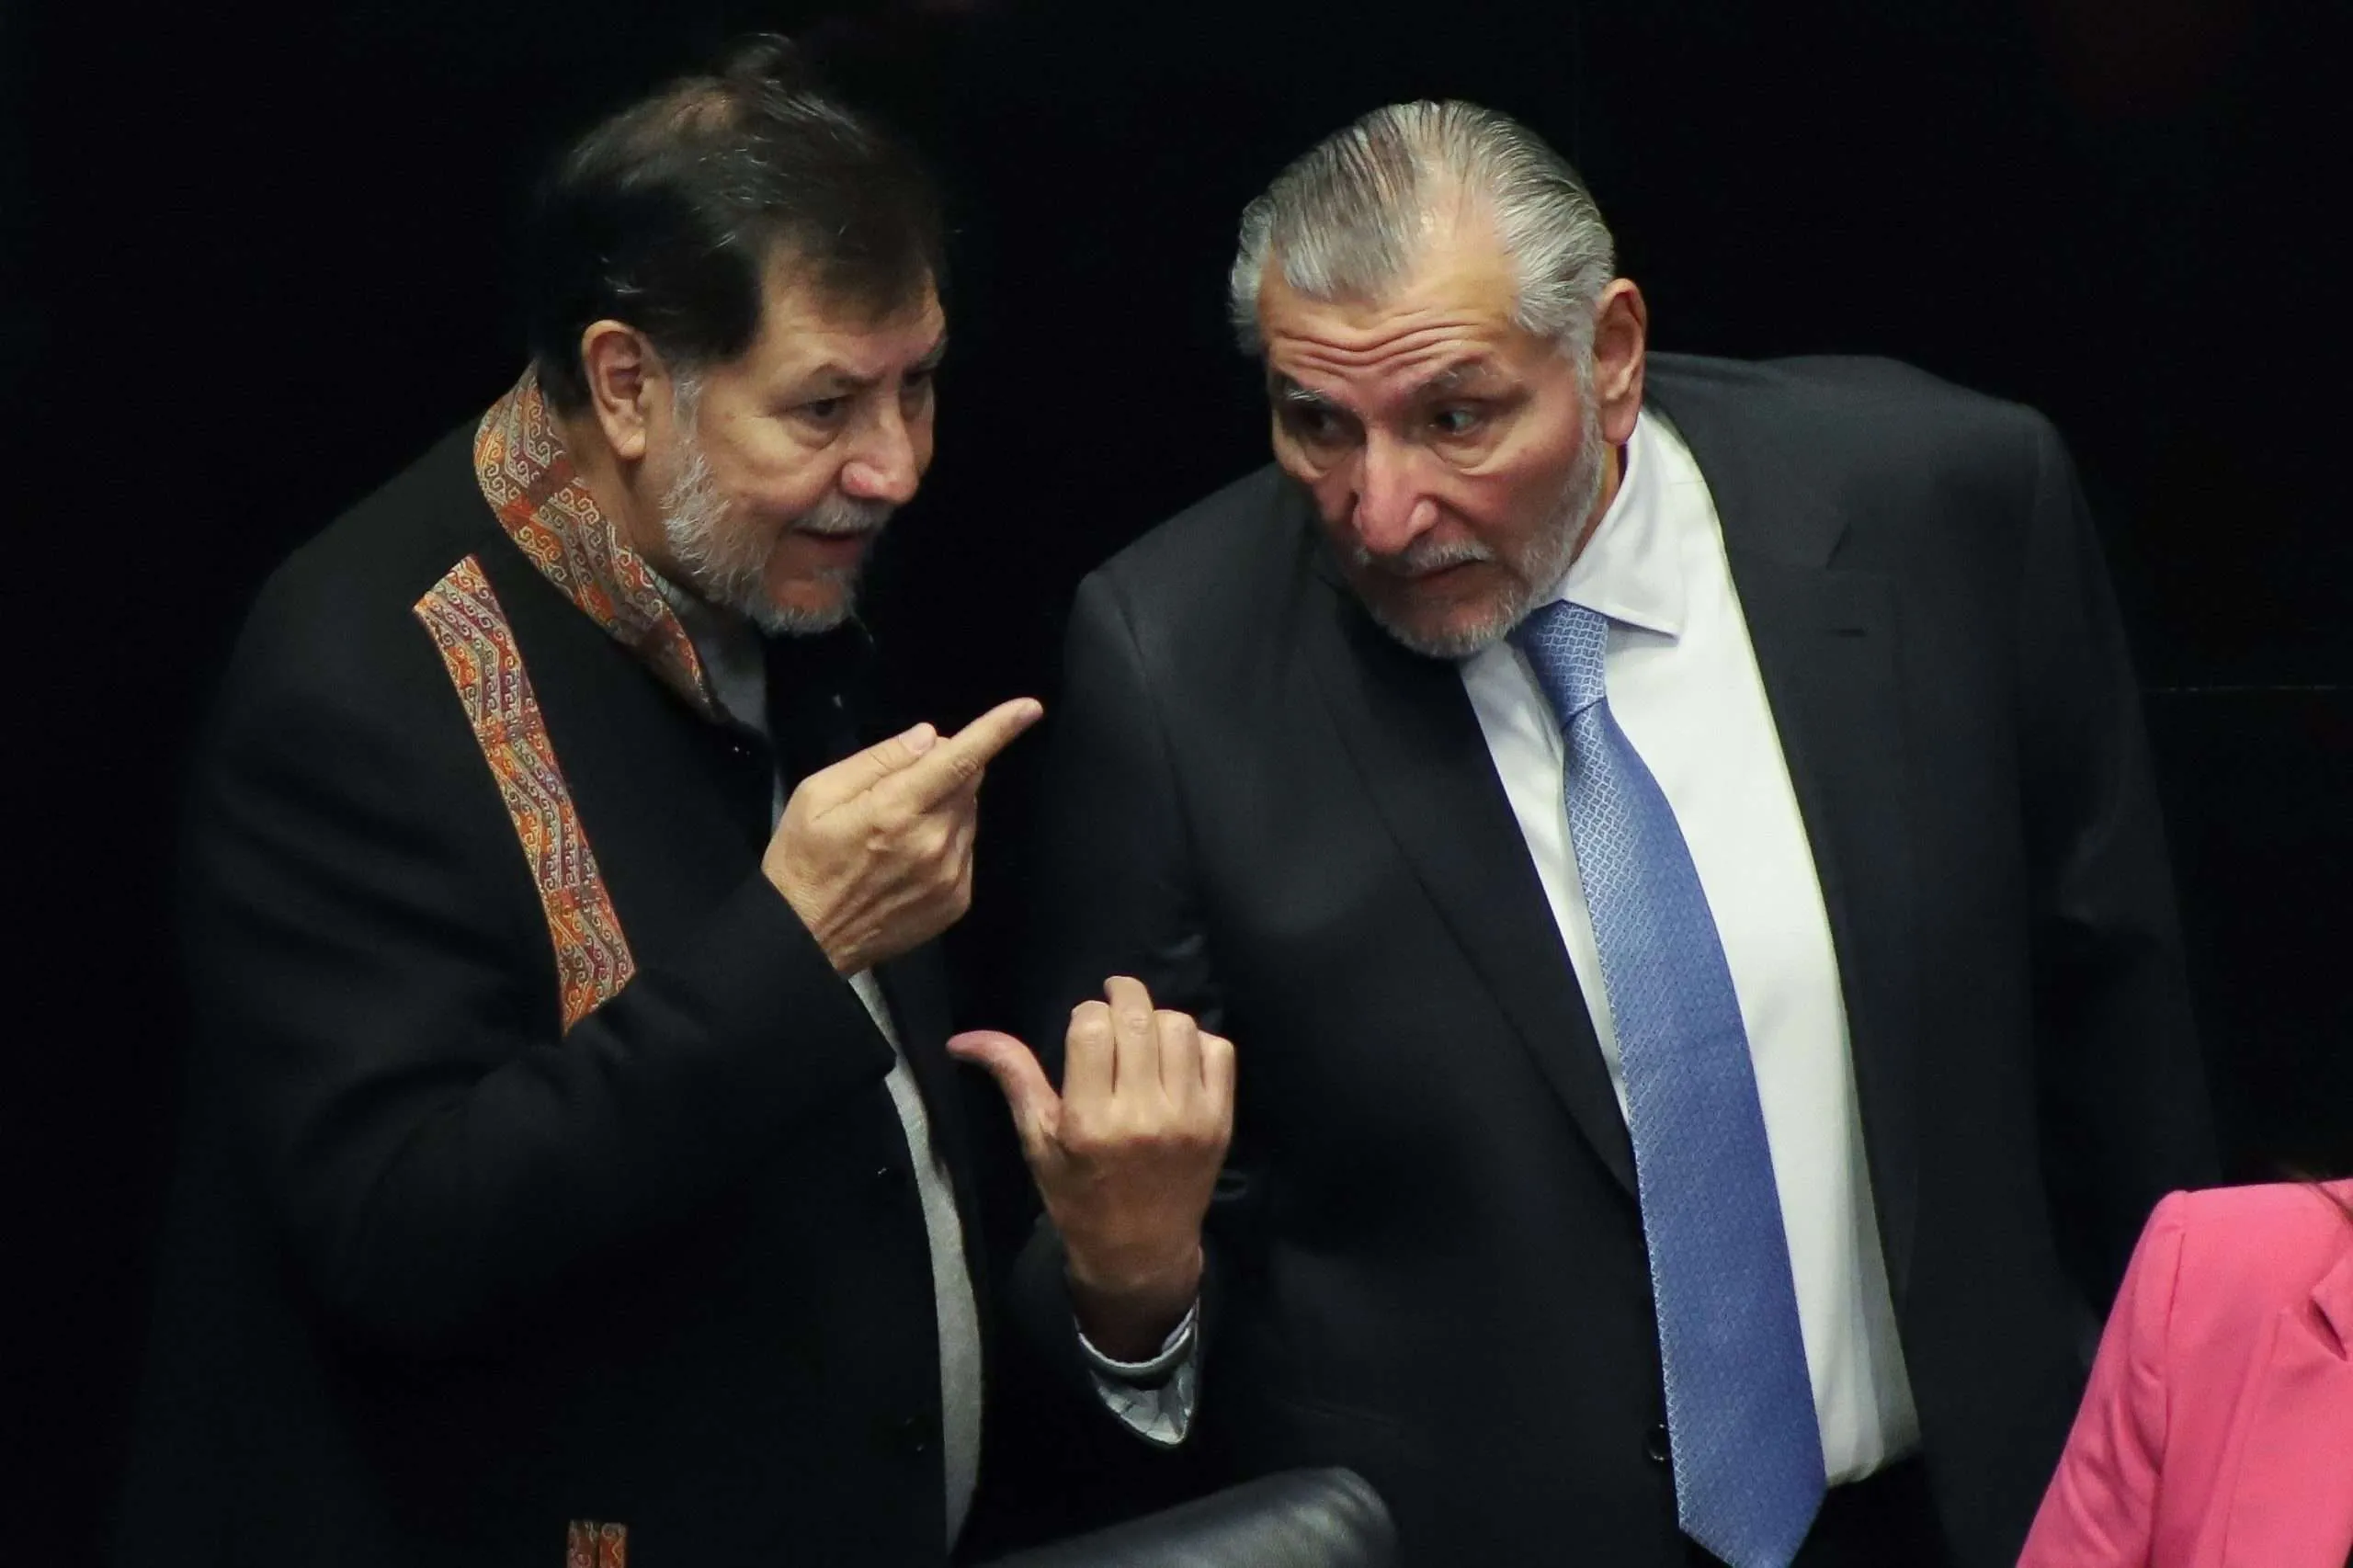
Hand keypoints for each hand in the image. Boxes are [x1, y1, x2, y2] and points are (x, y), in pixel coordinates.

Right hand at [763, 697, 1042, 974]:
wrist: (804, 941)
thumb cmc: (802, 860)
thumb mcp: (817, 794)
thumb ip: (878, 761)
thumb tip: (928, 738)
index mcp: (896, 811)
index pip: (958, 761)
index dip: (997, 730)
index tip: (1029, 709)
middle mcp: (933, 843)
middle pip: (968, 783)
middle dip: (945, 770)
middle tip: (900, 787)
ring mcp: (949, 876)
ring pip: (968, 816)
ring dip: (945, 808)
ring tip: (896, 831)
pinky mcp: (956, 901)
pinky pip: (966, 850)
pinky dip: (946, 842)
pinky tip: (907, 860)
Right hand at [951, 976, 1235, 1358]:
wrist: (1140, 1253)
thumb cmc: (1078, 1196)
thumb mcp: (1037, 1142)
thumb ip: (1013, 1077)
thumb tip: (961, 1038)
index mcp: (1089, 1121)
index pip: (1091, 1028)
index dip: (1085, 1014)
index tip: (1082, 1026)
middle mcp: (1142, 1115)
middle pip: (1138, 1019)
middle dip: (1122, 995)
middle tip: (1113, 1000)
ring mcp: (1189, 1118)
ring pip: (1180, 1027)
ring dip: (1159, 1018)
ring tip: (1144, 1032)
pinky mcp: (1221, 1122)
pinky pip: (1220, 1052)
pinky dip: (1198, 1041)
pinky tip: (1176, 1055)